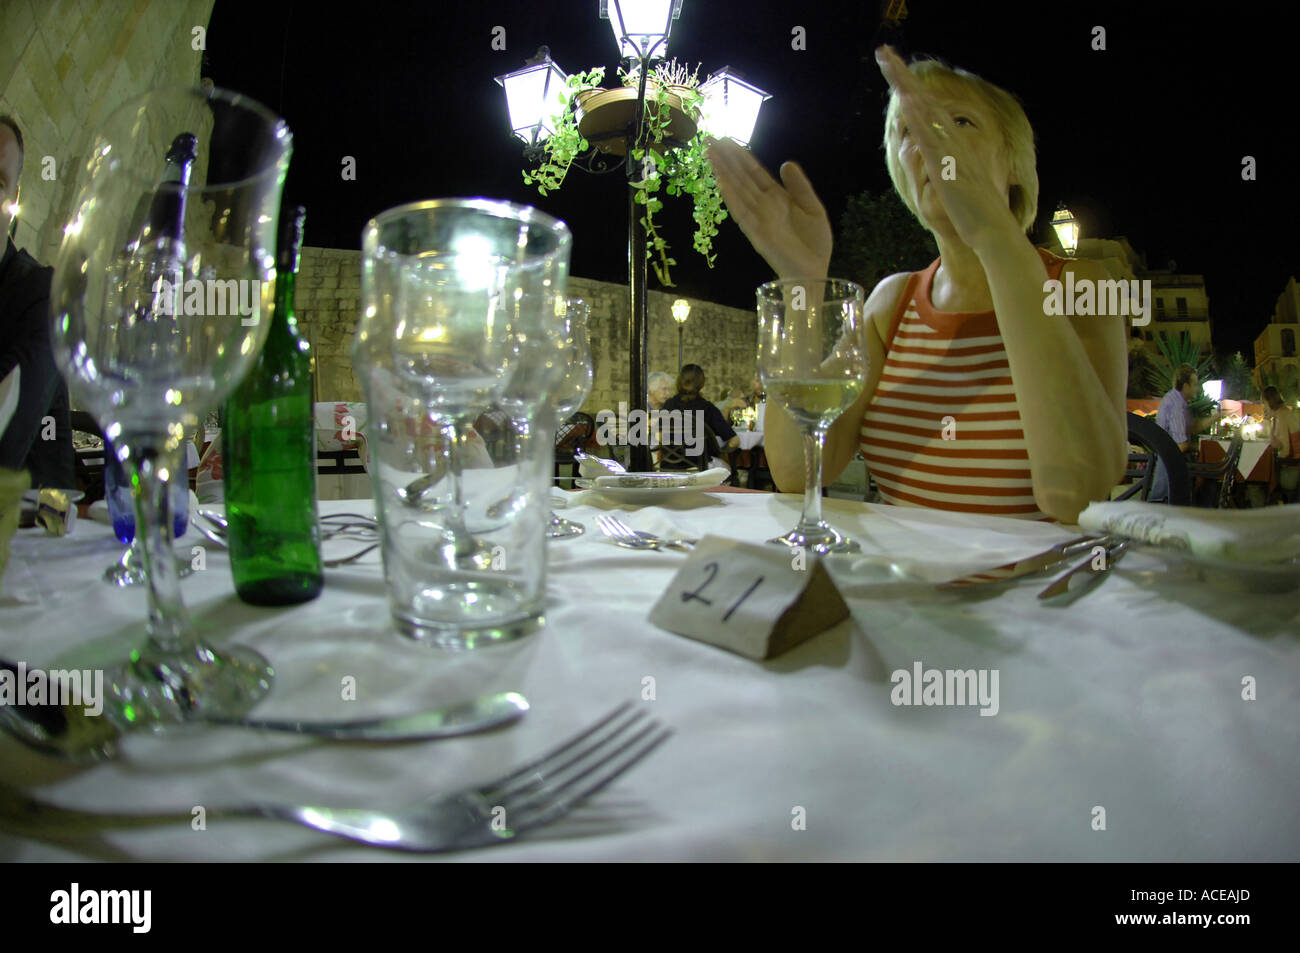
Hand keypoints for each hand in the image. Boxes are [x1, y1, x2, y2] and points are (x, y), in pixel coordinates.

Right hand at [707, 138, 831, 277]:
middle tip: (710, 139)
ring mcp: (758, 219)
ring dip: (724, 172)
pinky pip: (741, 213)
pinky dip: (731, 198)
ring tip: (711, 154)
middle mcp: (763, 206)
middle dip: (727, 159)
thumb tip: (786, 163)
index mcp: (776, 198)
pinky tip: (722, 182)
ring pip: (738, 191)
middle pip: (742, 178)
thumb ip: (799, 186)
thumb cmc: (814, 243)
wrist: (814, 272)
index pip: (755, 173)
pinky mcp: (756, 234)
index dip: (741, 157)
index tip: (727, 140)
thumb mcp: (812, 207)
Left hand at [874, 45, 1020, 251]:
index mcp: (951, 141)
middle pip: (924, 100)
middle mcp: (952, 139)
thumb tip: (910, 146)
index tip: (893, 66)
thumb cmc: (970, 209)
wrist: (991, 228)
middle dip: (903, 75)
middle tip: (884, 52)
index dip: (909, 86)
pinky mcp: (948, 167)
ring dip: (908, 88)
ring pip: (926, 112)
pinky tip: (907, 102)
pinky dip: (919, 119)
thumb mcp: (943, 179)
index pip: (926, 106)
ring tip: (891, 65)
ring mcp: (951, 151)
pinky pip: (931, 137)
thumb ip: (928, 159)